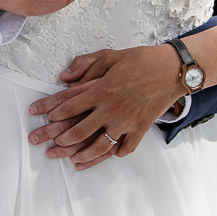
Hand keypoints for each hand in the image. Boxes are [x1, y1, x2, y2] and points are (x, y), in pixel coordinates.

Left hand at [27, 45, 185, 169]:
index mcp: (102, 89)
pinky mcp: (140, 129)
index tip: (43, 116)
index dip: (53, 112)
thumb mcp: (111, 56)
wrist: (173, 70)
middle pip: (79, 130)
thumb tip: (63, 77)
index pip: (70, 105)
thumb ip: (85, 65)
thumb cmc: (142, 60)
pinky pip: (124, 148)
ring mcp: (126, 122)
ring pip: (99, 146)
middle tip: (46, 143)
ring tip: (69, 159)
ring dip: (81, 154)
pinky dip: (113, 154)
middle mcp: (111, 109)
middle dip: (59, 139)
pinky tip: (104, 156)